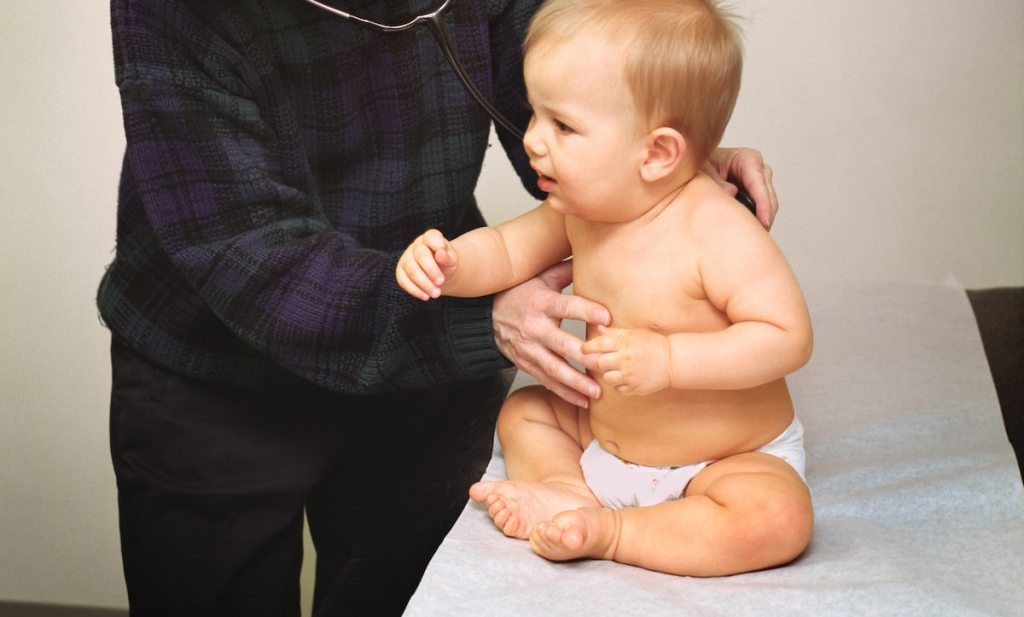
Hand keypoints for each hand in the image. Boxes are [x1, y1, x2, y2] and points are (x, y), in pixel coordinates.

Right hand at [396, 229, 457, 300]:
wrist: (440, 274)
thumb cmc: (447, 263)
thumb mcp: (452, 259)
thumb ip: (448, 256)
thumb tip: (441, 254)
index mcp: (430, 238)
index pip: (431, 237)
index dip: (437, 245)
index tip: (444, 257)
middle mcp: (416, 246)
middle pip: (421, 255)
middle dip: (431, 270)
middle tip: (441, 282)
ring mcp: (406, 258)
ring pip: (412, 270)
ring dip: (424, 283)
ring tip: (436, 294)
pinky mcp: (401, 272)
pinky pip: (404, 281)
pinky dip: (415, 290)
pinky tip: (426, 296)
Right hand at [492, 261, 610, 407]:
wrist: (485, 317)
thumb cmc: (519, 294)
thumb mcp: (539, 277)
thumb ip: (566, 270)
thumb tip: (592, 252)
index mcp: (541, 303)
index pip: (566, 307)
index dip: (586, 312)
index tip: (607, 318)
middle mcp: (534, 328)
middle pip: (561, 345)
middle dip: (584, 357)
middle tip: (606, 364)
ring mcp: (529, 349)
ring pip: (554, 369)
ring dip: (576, 383)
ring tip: (598, 392)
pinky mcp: (527, 364)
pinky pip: (547, 381)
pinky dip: (565, 393)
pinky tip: (584, 401)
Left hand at [582, 325, 670, 395]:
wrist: (673, 361)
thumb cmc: (653, 344)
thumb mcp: (634, 333)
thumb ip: (614, 332)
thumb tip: (597, 328)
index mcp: (625, 343)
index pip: (599, 345)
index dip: (588, 347)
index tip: (585, 349)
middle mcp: (626, 359)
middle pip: (600, 363)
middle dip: (600, 361)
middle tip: (604, 360)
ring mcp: (630, 375)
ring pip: (607, 378)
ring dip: (609, 374)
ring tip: (617, 369)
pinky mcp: (635, 388)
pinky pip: (618, 389)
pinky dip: (619, 384)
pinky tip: (626, 377)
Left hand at [705, 147, 778, 229]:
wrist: (695, 172)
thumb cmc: (699, 167)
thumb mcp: (702, 171)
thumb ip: (716, 181)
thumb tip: (732, 192)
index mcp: (744, 158)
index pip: (758, 180)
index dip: (763, 202)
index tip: (763, 220)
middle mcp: (755, 170)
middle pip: (768, 194)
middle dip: (765, 214)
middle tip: (757, 233)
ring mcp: (757, 183)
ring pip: (768, 204)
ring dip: (761, 219)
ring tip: (751, 234)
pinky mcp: (755, 196)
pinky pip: (762, 209)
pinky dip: (756, 219)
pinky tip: (748, 229)